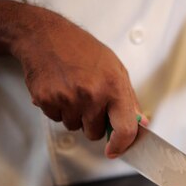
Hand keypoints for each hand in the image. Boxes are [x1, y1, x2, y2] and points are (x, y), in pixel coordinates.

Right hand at [11, 9, 143, 157]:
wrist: (45, 36)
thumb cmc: (82, 50)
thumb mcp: (116, 69)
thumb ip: (129, 99)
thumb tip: (139, 122)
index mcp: (113, 87)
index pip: (124, 129)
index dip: (121, 145)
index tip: (115, 150)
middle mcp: (91, 95)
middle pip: (94, 133)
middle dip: (92, 123)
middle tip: (89, 102)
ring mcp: (67, 98)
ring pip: (74, 127)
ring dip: (74, 115)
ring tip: (73, 90)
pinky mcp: (46, 100)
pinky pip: (56, 119)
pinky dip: (58, 109)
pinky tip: (60, 89)